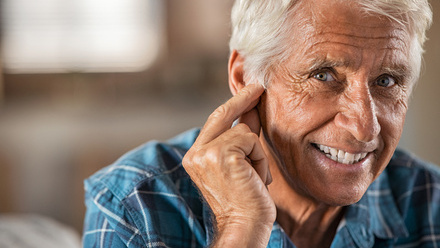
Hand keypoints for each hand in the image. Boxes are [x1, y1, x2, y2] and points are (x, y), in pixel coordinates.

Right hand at [182, 84, 275, 246]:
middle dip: (243, 99)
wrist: (244, 225)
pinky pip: (251, 141)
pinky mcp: (222, 154)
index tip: (248, 91)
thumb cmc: (245, 199)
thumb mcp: (241, 164)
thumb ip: (242, 138)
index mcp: (195, 156)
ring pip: (243, 131)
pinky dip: (260, 159)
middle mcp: (195, 153)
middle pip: (222, 114)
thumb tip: (250, 111)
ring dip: (257, 153)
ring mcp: (207, 153)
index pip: (214, 121)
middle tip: (258, 86)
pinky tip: (257, 178)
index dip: (233, 104)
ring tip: (255, 177)